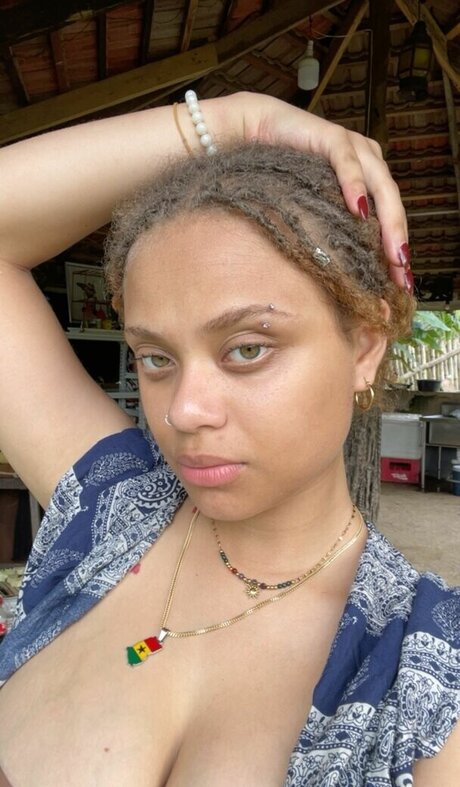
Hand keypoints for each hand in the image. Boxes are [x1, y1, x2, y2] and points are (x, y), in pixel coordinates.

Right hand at [229, 93, 409, 292]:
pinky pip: (347, 162)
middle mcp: (367, 163)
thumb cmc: (282, 173)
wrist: (254, 132)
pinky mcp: (331, 137)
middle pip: (392, 205)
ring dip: (389, 220)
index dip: (397, 248)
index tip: (402, 284)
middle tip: (402, 273)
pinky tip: (358, 209)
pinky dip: (354, 185)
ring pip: (380, 185)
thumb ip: (331, 230)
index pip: (390, 216)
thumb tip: (343, 276)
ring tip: (393, 252)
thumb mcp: (312, 208)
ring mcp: (353, 148)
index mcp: (367, 180)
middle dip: (399, 241)